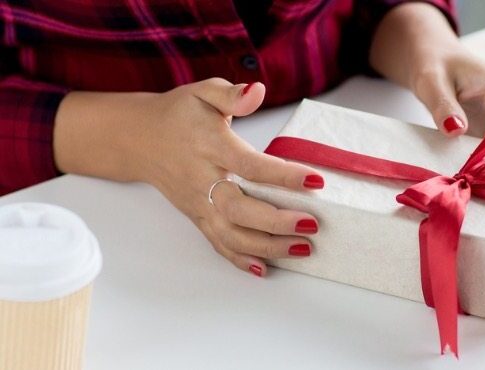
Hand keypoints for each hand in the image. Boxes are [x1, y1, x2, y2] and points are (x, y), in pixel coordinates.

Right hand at [54, 78, 323, 275]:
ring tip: (302, 249)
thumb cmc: (179, 115)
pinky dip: (241, 259)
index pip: (250, 165)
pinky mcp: (197, 217)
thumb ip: (231, 95)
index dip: (283, 175)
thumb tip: (257, 90)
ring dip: (267, 247)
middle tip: (312, 225)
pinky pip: (218, 244)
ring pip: (232, 234)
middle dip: (277, 222)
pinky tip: (265, 268)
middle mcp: (203, 181)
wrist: (139, 138)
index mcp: (211, 147)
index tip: (316, 181)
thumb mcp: (203, 92)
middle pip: (241, 209)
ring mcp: (199, 204)